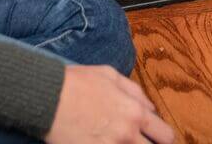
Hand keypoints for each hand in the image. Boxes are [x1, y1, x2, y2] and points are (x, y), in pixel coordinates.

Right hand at [45, 65, 174, 143]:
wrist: (46, 95)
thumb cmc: (76, 82)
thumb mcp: (110, 75)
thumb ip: (135, 91)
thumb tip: (151, 107)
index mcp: (134, 112)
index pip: (165, 136)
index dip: (164, 140)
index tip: (158, 140)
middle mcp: (127, 134)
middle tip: (139, 143)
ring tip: (119, 141)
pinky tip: (100, 143)